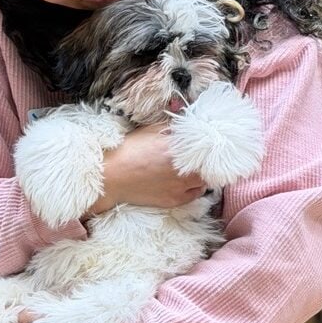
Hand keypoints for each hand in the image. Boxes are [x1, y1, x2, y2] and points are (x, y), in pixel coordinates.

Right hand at [89, 123, 205, 213]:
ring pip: (205, 181)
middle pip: (210, 164)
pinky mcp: (174, 200)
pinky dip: (195, 187)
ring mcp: (180, 187)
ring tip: (195, 167)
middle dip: (208, 159)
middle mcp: (182, 168)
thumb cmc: (128, 151)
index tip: (210, 141)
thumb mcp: (150, 130)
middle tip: (204, 154)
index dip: (210, 143)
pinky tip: (187, 181)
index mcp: (177, 148)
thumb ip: (173, 126)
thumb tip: (190, 121)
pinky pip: (195, 194)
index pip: (207, 144)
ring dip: (203, 174)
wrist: (111, 178)